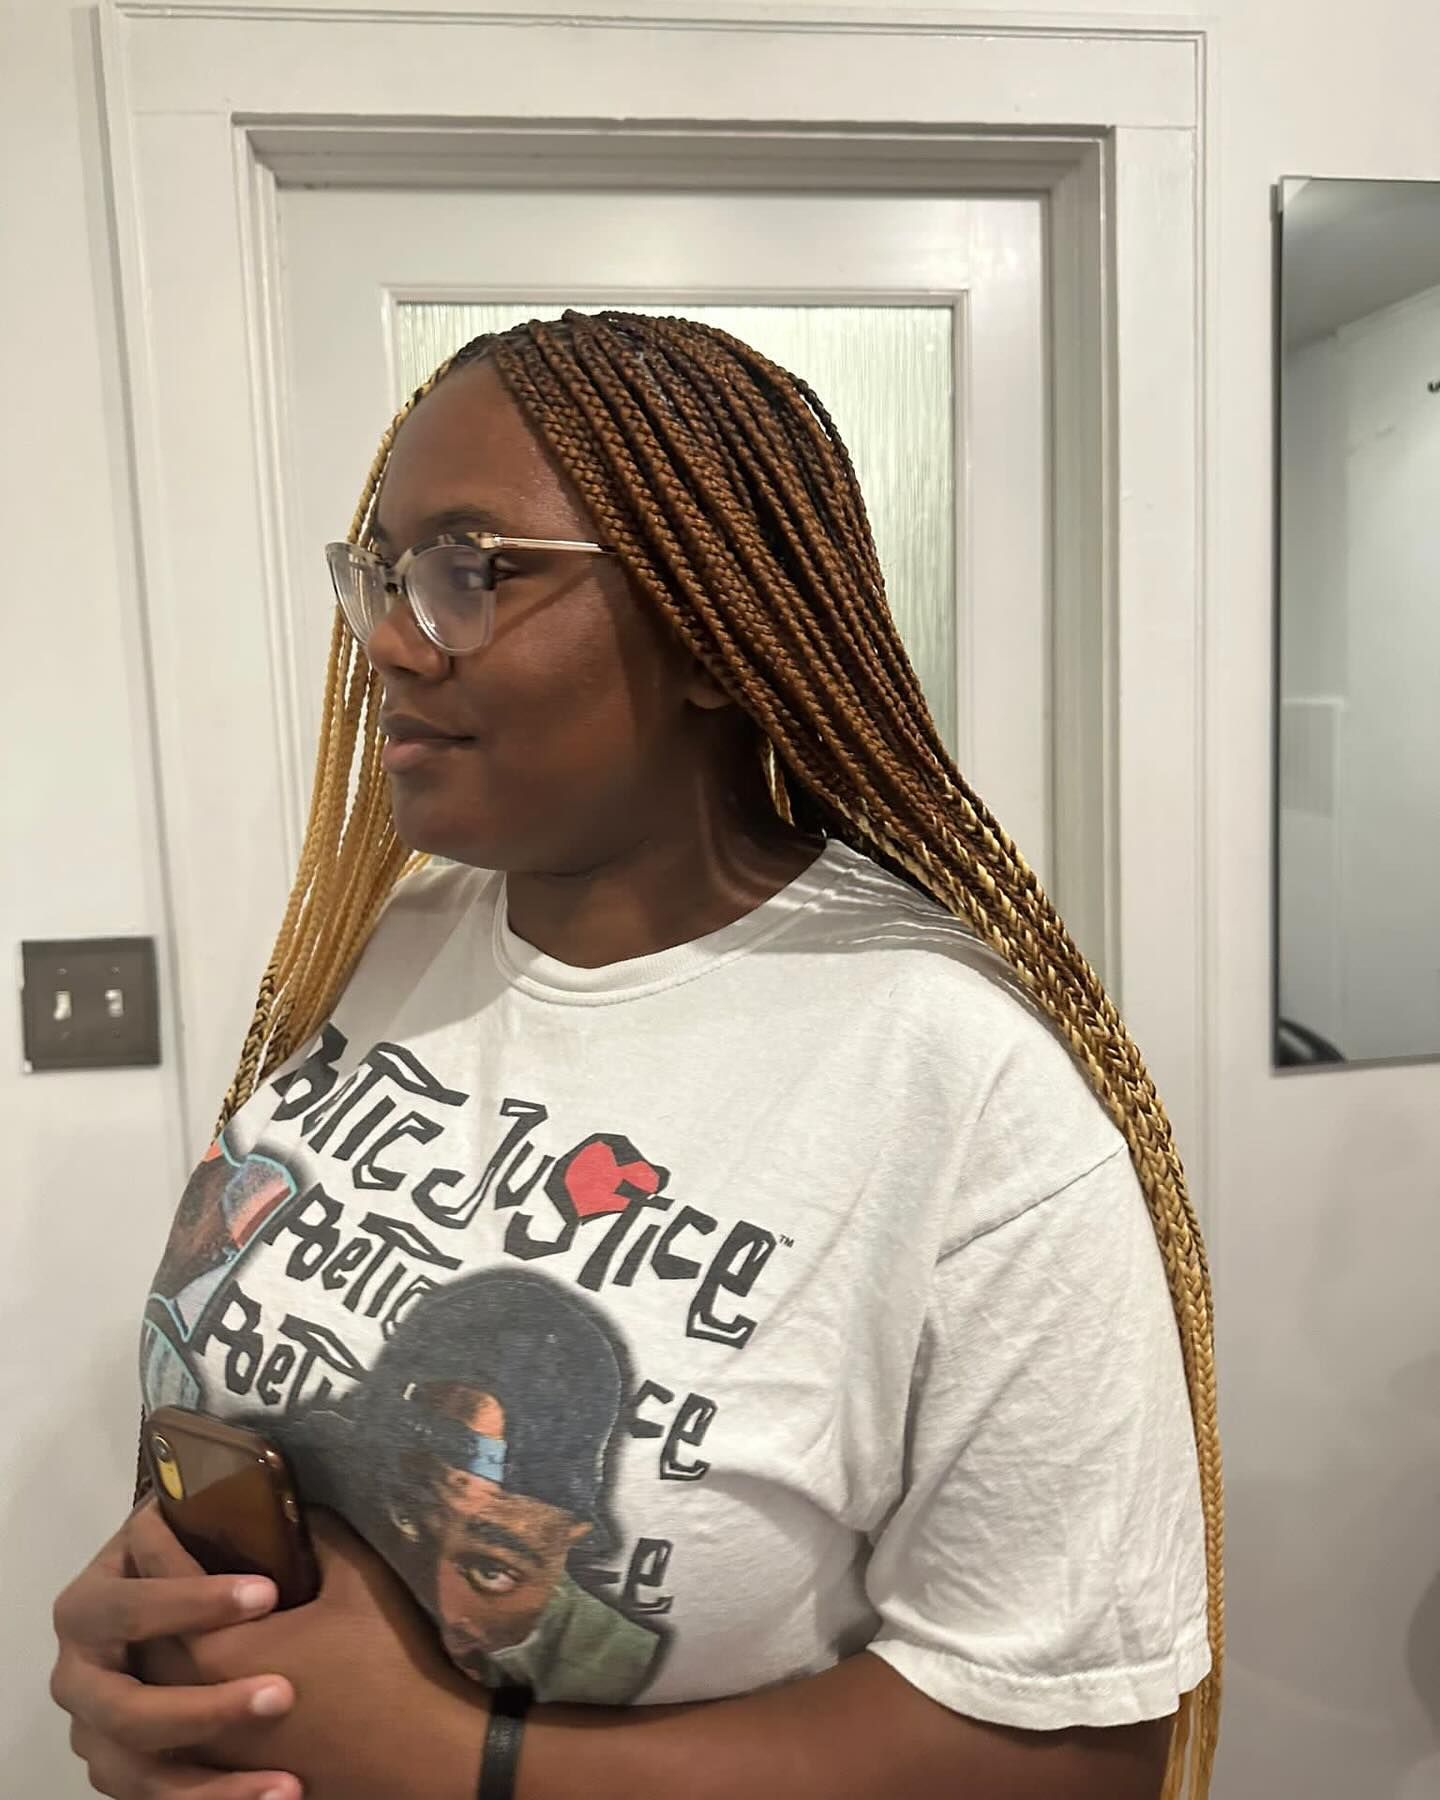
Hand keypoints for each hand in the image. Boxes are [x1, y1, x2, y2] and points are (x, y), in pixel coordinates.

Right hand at [50, 1503, 300, 1799]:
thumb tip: (288, 1506)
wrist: (170, 1616)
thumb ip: (232, 1527)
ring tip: (286, 1786)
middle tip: (282, 1696)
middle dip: (203, 1709)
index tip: (268, 1594)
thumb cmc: (198, 1565)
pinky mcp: (119, 1771)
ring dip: (211, 1786)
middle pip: (124, 1707)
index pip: (130, 1606)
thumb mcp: (204, 1538)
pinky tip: (268, 1798)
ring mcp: (93, 1730)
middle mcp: (80, 1672)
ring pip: (135, 1773)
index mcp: (92, 1603)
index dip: (193, 1602)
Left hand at [133, 1506, 486, 1799]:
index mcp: (217, 1645)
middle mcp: (194, 1697)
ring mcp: (206, 1746)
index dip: (156, 1529)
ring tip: (169, 1616)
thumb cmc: (388, 1662)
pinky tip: (191, 1681)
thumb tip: (293, 1506)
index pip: (162, 1572)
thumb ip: (316, 1534)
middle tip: (162, 1549)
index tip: (160, 1501)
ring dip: (152, 1650)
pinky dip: (172, 1705)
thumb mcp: (358, 1579)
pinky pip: (172, 1740)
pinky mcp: (225, 1772)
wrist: (420, 1756)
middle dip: (146, 1586)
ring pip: (149, 1692)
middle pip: (141, 1633)